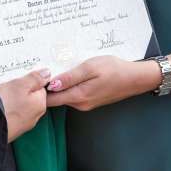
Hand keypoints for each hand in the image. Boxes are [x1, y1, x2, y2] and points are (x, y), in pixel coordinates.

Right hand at [0, 68, 51, 141]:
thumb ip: (35, 78)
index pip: (40, 88)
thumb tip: (47, 74)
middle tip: (9, 87)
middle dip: (21, 90)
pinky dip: (7, 109)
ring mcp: (23, 124)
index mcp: (40, 104)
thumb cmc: (4, 105)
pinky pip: (12, 114)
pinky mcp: (12, 129)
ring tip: (2, 96)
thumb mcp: (20, 84)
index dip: (29, 81)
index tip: (20, 80)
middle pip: (30, 97)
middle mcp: (34, 116)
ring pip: (20, 105)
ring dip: (12, 100)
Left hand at [45, 56, 160, 111]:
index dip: (41, 89)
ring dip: (59, 84)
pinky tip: (70, 73)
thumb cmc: (113, 69)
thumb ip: (70, 77)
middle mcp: (80, 104)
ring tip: (56, 66)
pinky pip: (73, 94)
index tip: (36, 76)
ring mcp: (85, 103)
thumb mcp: (90, 68)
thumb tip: (51, 84)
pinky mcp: (90, 99)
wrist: (134, 78)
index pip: (51, 100)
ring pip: (64, 96)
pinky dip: (68, 85)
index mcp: (78, 96)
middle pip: (56, 98)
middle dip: (48, 85)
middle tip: (44, 67)